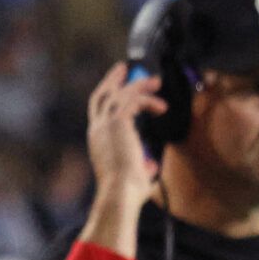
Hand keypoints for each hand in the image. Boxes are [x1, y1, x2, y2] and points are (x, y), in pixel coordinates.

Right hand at [85, 62, 164, 213]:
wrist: (120, 192)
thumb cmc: (127, 191)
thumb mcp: (134, 175)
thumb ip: (140, 166)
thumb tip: (149, 164)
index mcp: (98, 141)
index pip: (99, 112)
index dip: (109, 96)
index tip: (120, 86)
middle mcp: (97, 130)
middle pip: (101, 96)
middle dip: (113, 80)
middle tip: (124, 67)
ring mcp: (104, 125)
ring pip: (119, 94)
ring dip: (138, 85)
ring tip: (156, 82)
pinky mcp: (117, 122)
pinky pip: (131, 100)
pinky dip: (147, 99)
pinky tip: (161, 107)